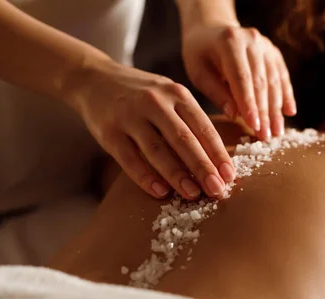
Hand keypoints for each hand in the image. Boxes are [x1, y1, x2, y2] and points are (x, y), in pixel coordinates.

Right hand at [66, 59, 234, 199]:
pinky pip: (129, 158)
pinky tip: (160, 192)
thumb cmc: (143, 95)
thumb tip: (218, 160)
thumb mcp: (170, 96)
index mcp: (177, 94)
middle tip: (217, 190)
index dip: (218, 153)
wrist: (94, 78)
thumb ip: (191, 121)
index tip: (230, 176)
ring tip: (193, 194)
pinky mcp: (108, 131)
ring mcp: (130, 116)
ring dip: (177, 175)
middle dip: (203, 167)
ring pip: (157, 150)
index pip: (203, 127)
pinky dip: (145, 177)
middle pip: (184, 139)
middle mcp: (155, 102)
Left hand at [181, 24, 296, 139]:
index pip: (242, 78)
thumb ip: (216, 93)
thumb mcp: (198, 72)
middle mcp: (251, 40)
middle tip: (266, 137)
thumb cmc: (200, 55)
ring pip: (274, 81)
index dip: (249, 104)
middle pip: (261, 81)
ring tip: (277, 132)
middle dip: (264, 112)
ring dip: (276, 109)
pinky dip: (286, 95)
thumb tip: (234, 115)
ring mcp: (265, 45)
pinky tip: (289, 112)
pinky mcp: (274, 52)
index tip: (254, 126)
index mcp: (229, 42)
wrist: (210, 30)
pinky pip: (282, 76)